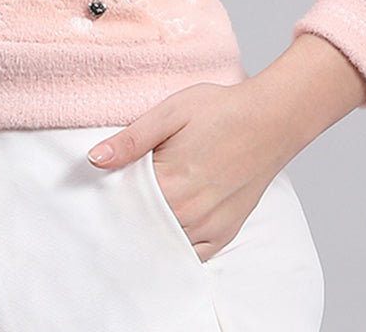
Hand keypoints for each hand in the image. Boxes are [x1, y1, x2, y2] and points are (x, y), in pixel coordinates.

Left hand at [86, 33, 365, 261]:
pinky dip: (176, 246)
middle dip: (125, 217)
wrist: (270, 119)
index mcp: (169, 183)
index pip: (122, 204)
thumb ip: (132, 139)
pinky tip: (167, 229)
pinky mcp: (225, 233)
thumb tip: (94, 159)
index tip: (97, 190)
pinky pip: (192, 255)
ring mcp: (209, 227)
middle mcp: (188, 213)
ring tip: (141, 213)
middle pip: (140, 228)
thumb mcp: (170, 112)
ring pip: (164, 244)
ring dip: (149, 233)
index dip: (107, 197)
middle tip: (116, 203)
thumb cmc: (220, 110)